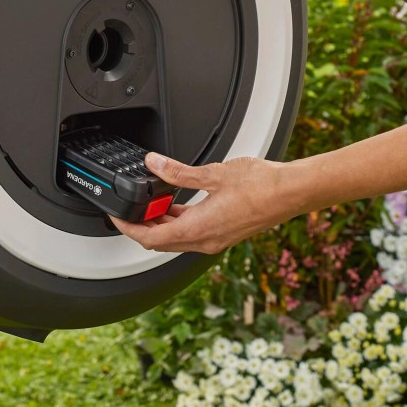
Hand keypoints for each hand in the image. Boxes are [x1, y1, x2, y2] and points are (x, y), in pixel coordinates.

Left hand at [109, 153, 295, 254]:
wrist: (290, 192)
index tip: (116, 218)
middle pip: (161, 243)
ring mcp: (216, 239)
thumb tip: (154, 164)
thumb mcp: (213, 173)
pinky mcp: (225, 233)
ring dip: (161, 225)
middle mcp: (206, 241)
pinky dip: (179, 222)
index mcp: (199, 229)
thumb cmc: (261, 186)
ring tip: (150, 203)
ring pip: (177, 239)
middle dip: (141, 228)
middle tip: (128, 209)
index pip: (151, 238)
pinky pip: (193, 234)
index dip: (129, 229)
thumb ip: (179, 172)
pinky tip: (177, 204)